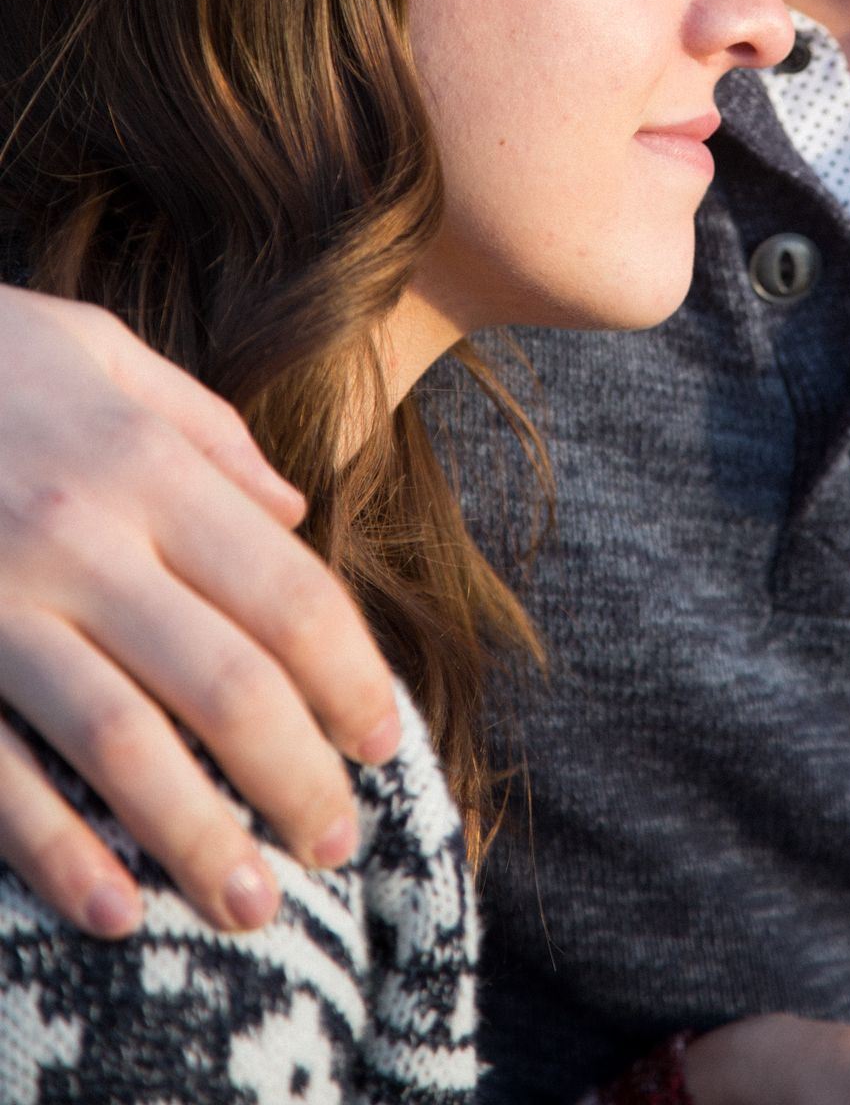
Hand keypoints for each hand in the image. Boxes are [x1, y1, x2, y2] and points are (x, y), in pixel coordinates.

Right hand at [0, 285, 399, 937]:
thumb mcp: (96, 350)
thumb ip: (205, 427)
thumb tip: (292, 508)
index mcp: (142, 465)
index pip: (286, 592)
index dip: (349, 678)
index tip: (381, 740)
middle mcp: (81, 538)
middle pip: (225, 683)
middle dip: (296, 777)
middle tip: (336, 844)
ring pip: (122, 746)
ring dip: (198, 838)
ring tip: (253, 906)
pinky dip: (56, 852)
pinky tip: (113, 911)